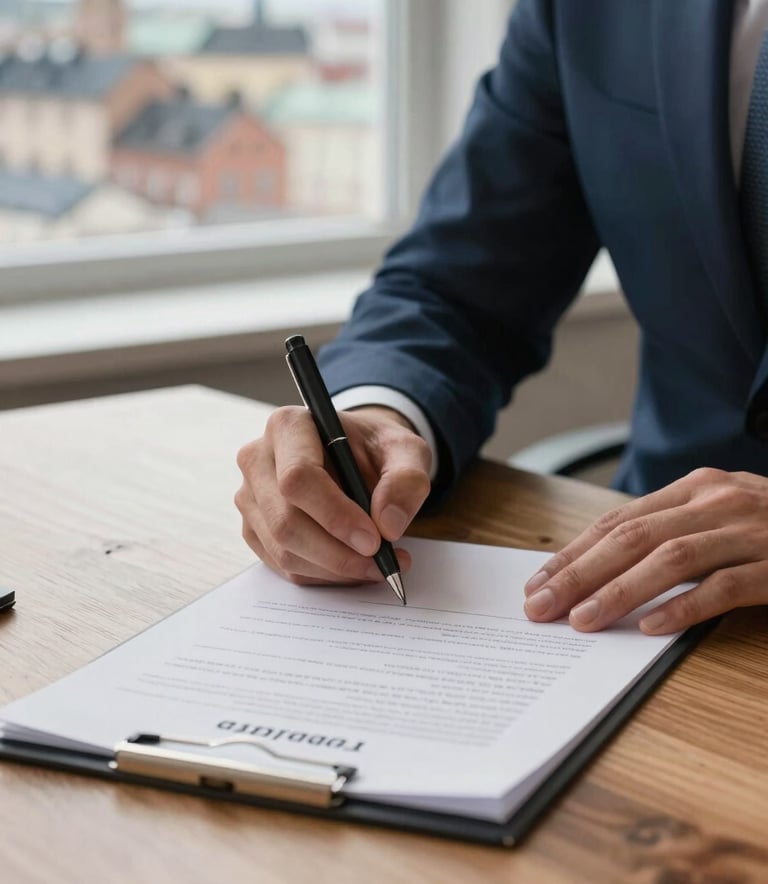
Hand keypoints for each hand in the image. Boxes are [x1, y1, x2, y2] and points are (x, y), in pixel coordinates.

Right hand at [235, 405, 431, 584]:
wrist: (356, 456)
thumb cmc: (375, 448)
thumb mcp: (406, 451)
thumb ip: (406, 480)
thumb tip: (388, 525)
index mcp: (289, 426)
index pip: (298, 478)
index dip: (335, 516)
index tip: (374, 540)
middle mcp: (258, 459)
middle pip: (286, 522)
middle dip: (338, 553)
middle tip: (383, 563)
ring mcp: (251, 496)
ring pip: (284, 550)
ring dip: (335, 569)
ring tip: (379, 565)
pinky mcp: (254, 528)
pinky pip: (284, 565)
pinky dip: (324, 575)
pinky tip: (355, 566)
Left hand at [522, 468, 767, 633]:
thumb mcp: (720, 514)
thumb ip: (672, 530)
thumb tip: (603, 568)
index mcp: (696, 487)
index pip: (618, 519)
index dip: (574, 551)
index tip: (539, 581)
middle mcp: (718, 501)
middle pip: (632, 537)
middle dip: (579, 573)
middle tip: (540, 606)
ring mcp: (752, 530)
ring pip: (670, 559)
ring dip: (619, 591)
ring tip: (583, 620)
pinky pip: (726, 586)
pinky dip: (685, 607)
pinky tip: (652, 627)